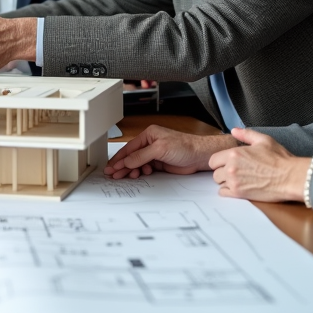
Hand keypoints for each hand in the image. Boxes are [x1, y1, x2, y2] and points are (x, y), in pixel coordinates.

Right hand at [105, 125, 237, 178]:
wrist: (200, 156)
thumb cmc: (185, 146)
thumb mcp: (160, 149)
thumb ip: (141, 156)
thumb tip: (126, 162)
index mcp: (149, 135)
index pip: (129, 148)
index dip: (119, 158)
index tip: (111, 167)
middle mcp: (150, 144)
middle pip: (131, 156)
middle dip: (122, 165)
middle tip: (113, 175)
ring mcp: (155, 154)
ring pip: (137, 163)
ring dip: (131, 170)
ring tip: (126, 176)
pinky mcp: (160, 164)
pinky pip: (145, 169)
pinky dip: (140, 172)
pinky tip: (140, 175)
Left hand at [207, 127, 308, 201]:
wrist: (291, 177)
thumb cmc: (279, 159)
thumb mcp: (263, 140)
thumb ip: (246, 134)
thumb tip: (234, 130)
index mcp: (234, 153)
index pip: (213, 160)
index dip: (220, 161)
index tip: (227, 163)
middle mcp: (231, 168)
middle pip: (215, 172)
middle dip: (223, 172)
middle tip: (236, 171)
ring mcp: (234, 182)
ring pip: (219, 183)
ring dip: (226, 182)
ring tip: (240, 179)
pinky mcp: (239, 194)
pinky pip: (224, 193)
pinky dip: (229, 191)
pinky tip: (240, 187)